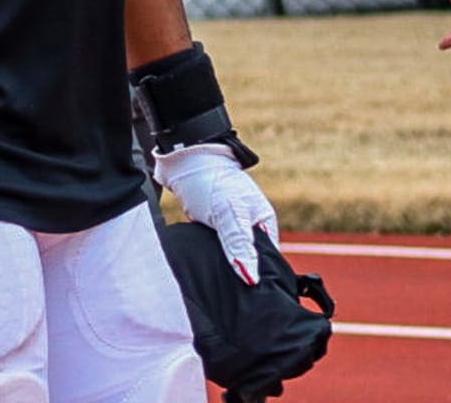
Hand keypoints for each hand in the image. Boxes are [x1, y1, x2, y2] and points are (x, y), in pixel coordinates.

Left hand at [153, 142, 278, 285]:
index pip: (269, 259)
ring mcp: (229, 223)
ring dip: (222, 265)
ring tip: (215, 282)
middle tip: (230, 292)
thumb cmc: (211, 179)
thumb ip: (239, 245)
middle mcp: (248, 223)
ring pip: (229, 254)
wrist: (181, 156)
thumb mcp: (229, 214)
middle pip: (248, 258)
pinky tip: (202, 266)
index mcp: (263, 220)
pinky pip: (214, 248)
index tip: (251, 295)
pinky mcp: (210, 224)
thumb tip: (252, 279)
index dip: (261, 276)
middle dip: (239, 272)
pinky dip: (209, 255)